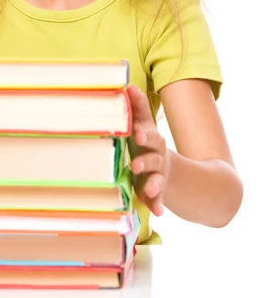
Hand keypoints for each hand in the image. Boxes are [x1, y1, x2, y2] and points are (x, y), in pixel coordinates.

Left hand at [127, 85, 169, 216]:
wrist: (170, 169)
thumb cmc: (147, 142)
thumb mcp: (144, 125)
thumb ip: (137, 108)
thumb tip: (127, 85)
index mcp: (152, 140)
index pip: (150, 135)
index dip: (145, 134)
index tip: (137, 134)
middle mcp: (157, 157)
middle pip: (155, 156)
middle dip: (147, 159)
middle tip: (137, 163)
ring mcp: (159, 175)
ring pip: (157, 179)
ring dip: (153, 184)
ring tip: (149, 189)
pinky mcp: (157, 192)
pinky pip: (159, 200)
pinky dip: (158, 205)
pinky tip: (159, 213)